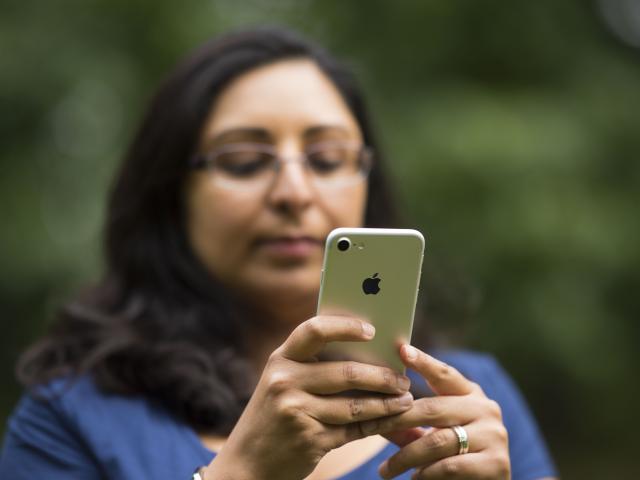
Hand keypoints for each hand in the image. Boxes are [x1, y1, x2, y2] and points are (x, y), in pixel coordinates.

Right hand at [205, 316, 413, 479]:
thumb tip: (372, 353)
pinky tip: (392, 420)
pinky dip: (378, 425)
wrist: (247, 463)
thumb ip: (315, 366)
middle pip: (346, 372)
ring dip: (387, 403)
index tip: (372, 330)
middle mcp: (285, 381)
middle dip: (382, 376)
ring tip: (406, 400)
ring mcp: (296, 412)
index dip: (345, 327)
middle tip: (403, 379)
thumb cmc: (274, 415)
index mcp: (281, 359)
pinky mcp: (310, 440)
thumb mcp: (283, 383)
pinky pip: (354, 430)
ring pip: (355, 405)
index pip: (314, 330)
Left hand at [360, 345, 509, 478]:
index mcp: (470, 394)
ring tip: (385, 470)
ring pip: (437, 441)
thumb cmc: (454, 456)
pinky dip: (426, 474)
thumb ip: (408, 423)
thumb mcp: (432, 434)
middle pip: (433, 408)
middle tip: (371, 428)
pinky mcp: (497, 463)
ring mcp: (494, 435)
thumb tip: (371, 409)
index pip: (445, 374)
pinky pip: (450, 466)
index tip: (403, 350)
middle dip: (397, 419)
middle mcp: (486, 409)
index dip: (424, 362)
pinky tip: (414, 478)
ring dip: (406, 457)